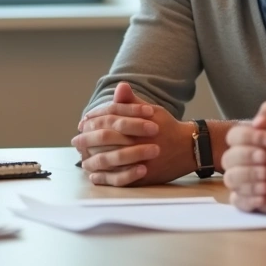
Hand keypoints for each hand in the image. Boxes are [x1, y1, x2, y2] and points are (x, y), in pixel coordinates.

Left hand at [72, 82, 194, 186]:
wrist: (189, 148)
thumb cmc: (168, 127)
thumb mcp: (152, 111)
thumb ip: (132, 102)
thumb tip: (120, 86)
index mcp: (138, 125)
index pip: (109, 120)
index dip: (93, 121)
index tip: (82, 123)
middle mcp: (138, 142)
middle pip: (105, 140)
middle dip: (87, 140)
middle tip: (76, 141)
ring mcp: (140, 161)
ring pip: (110, 161)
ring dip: (92, 159)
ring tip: (82, 158)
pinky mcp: (143, 176)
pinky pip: (119, 179)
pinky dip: (104, 177)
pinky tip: (94, 175)